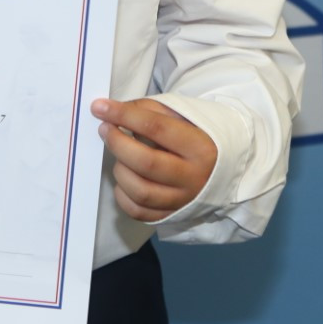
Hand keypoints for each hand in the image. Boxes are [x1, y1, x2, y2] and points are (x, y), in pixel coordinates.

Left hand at [92, 98, 217, 221]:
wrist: (223, 168)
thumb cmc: (196, 135)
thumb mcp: (181, 115)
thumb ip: (148, 110)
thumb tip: (112, 112)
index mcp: (200, 146)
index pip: (156, 127)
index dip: (124, 115)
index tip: (100, 107)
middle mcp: (194, 177)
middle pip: (146, 163)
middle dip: (117, 143)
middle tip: (104, 129)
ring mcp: (183, 200)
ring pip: (140, 191)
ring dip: (120, 170)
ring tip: (119, 156)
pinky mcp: (171, 216)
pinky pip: (138, 211)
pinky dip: (123, 195)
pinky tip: (124, 179)